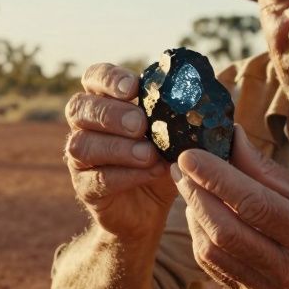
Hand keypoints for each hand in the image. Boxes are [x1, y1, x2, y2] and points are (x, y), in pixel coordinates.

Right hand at [64, 62, 176, 237]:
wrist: (149, 210)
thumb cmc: (161, 160)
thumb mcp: (174, 134)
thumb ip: (182, 112)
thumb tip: (210, 91)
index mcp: (104, 102)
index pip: (93, 78)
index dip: (108, 78)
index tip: (133, 87)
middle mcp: (84, 126)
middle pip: (79, 108)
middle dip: (111, 114)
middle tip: (140, 124)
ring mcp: (79, 159)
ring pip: (82, 145)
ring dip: (118, 147)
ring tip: (149, 153)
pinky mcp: (85, 188)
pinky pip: (97, 179)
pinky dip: (125, 175)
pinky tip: (151, 172)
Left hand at [172, 125, 288, 288]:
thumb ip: (265, 169)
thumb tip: (230, 137)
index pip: (253, 203)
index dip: (216, 178)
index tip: (190, 155)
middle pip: (226, 229)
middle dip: (196, 194)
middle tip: (181, 168)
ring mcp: (268, 288)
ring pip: (213, 250)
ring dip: (194, 215)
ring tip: (190, 188)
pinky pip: (212, 266)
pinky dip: (200, 236)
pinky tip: (201, 215)